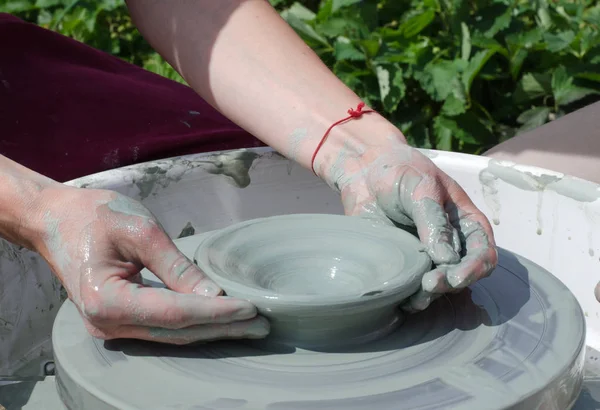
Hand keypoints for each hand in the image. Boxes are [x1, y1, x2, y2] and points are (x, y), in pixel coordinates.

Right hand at [30, 186, 268, 343]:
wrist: (54, 220)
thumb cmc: (95, 215)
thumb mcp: (141, 231)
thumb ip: (177, 267)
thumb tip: (214, 294)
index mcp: (107, 300)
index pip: (175, 312)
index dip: (216, 312)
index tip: (252, 309)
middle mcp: (106, 323)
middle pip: (177, 331)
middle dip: (223, 328)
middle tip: (263, 326)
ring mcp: (110, 327)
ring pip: (172, 335)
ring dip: (212, 331)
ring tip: (251, 327)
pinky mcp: (117, 321)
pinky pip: (161, 329)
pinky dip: (193, 325)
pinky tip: (220, 323)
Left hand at [316, 135, 497, 310]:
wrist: (365, 171)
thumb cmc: (400, 171)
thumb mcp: (421, 187)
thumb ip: (433, 221)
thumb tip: (446, 259)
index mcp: (465, 221)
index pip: (483, 252)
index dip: (474, 268)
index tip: (455, 277)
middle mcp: (450, 242)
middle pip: (461, 273)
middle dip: (449, 283)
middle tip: (429, 284)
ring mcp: (426, 254)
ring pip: (438, 285)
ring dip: (430, 295)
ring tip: (415, 298)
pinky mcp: (403, 262)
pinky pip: (411, 286)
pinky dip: (409, 296)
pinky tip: (401, 300)